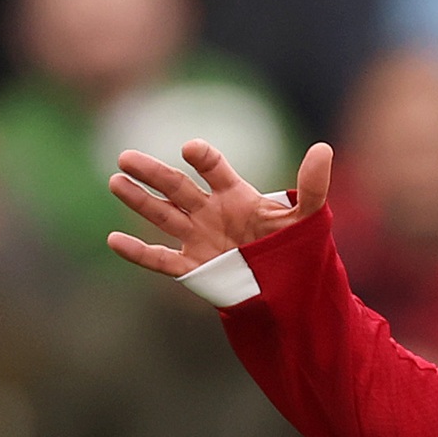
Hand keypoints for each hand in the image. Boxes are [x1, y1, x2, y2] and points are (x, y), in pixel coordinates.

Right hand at [104, 139, 332, 278]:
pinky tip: (114, 240)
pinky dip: (138, 251)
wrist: (287, 288)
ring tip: (115, 181)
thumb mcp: (307, 218)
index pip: (214, 169)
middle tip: (126, 157)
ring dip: (138, 200)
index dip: (203, 158)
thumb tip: (323, 148)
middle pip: (176, 187)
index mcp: (234, 195)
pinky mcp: (192, 267)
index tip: (192, 150)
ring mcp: (198, 238)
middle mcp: (210, 211)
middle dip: (153, 173)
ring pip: (162, 215)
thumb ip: (312, 186)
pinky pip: (160, 258)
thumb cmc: (294, 247)